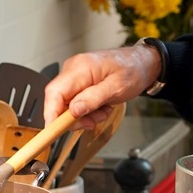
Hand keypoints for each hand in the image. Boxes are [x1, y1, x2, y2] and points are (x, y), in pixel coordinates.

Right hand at [43, 45, 160, 126]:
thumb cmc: (133, 70)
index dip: (51, 113)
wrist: (141, 63)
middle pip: (59, 101)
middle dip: (74, 117)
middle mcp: (73, 70)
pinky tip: (101, 106)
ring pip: (67, 105)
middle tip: (93, 122)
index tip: (54, 129)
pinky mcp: (78, 83)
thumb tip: (73, 111)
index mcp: (80, 67)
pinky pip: (75, 102)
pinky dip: (87, 110)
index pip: (54, 92)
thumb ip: (94, 99)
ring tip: (103, 110)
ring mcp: (74, 76)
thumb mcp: (117, 88)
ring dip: (84, 115)